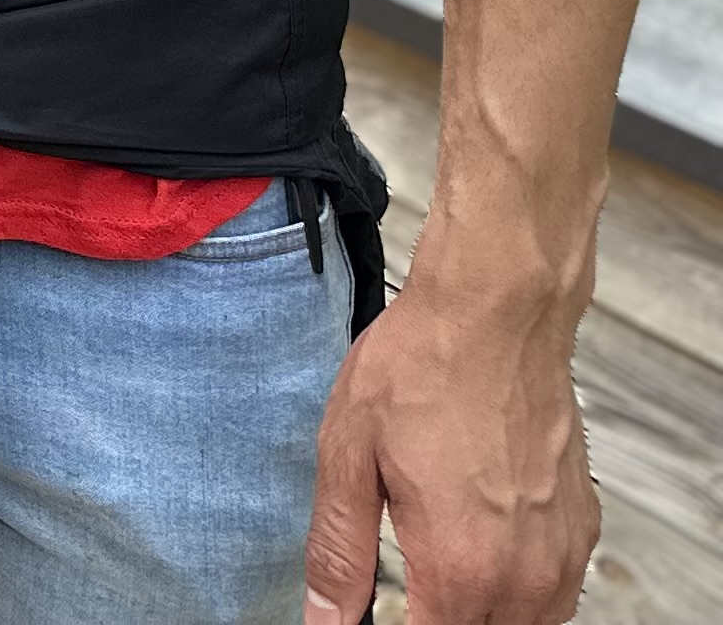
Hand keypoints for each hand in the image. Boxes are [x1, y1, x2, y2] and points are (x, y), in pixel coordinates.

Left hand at [302, 242, 594, 623]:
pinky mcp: (583, 528)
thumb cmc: (421, 369)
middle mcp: (524, 575)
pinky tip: (483, 555)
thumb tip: (325, 618)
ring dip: (480, 614)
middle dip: (438, 620)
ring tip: (436, 577)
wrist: (496, 315)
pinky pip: (556, 595)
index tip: (373, 612)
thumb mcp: (348, 457)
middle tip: (403, 589)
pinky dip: (520, 593)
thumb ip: (340, 552)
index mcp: (460, 567)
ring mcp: (562, 555)